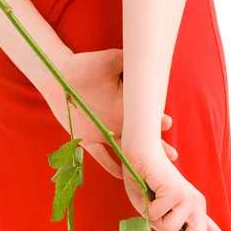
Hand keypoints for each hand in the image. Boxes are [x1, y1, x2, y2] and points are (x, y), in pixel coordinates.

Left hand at [43, 48, 177, 177]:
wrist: (59, 75)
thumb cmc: (85, 65)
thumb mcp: (110, 60)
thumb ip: (127, 61)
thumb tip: (146, 54)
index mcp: (126, 104)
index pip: (146, 117)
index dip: (157, 122)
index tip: (166, 123)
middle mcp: (119, 120)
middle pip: (142, 139)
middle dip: (158, 148)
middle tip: (172, 156)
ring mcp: (105, 132)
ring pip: (127, 150)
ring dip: (138, 160)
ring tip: (150, 170)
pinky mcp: (87, 139)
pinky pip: (101, 156)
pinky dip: (111, 166)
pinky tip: (123, 177)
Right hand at [121, 141, 222, 230]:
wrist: (140, 154)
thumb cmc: (145, 182)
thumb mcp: (160, 213)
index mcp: (197, 210)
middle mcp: (198, 204)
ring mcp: (189, 198)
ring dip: (155, 223)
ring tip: (152, 204)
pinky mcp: (176, 192)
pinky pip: (157, 217)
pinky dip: (147, 210)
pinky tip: (149, 193)